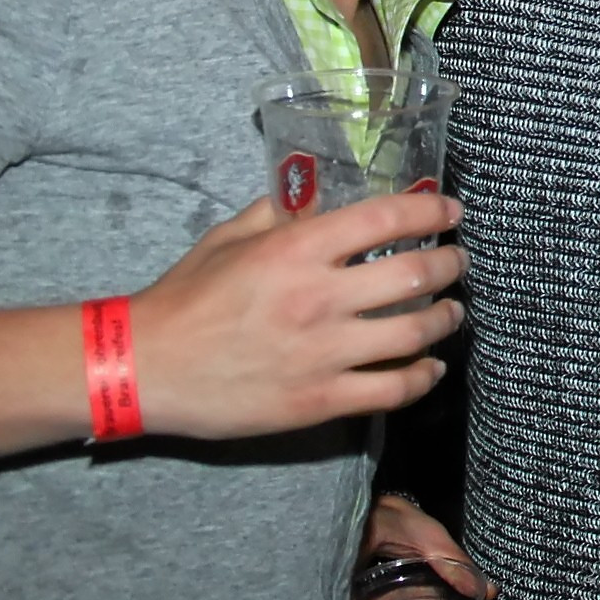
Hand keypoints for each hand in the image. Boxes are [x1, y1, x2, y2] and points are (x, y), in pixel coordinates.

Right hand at [132, 194, 467, 440]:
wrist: (143, 368)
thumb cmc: (184, 298)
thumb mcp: (230, 238)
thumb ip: (281, 215)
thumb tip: (321, 199)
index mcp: (296, 251)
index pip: (387, 220)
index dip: (431, 214)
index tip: (451, 214)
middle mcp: (318, 298)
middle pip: (414, 275)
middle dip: (449, 265)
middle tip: (456, 263)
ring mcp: (322, 353)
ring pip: (415, 333)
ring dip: (445, 319)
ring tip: (451, 311)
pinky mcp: (319, 400)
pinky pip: (393, 390)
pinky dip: (423, 377)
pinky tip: (430, 367)